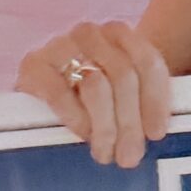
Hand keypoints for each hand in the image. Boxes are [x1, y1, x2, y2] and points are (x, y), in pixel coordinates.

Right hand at [16, 21, 173, 167]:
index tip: (157, 134)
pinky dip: (76, 118)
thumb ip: (142, 103)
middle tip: (130, 156)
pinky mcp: (33, 65)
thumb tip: (156, 134)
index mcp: (120, 34)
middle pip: (123, 76)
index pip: (147, 62)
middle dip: (129, 122)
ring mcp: (60, 45)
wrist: (48, 85)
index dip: (155, 101)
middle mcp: (91, 34)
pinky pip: (60, 94)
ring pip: (96, 85)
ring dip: (105, 126)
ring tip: (106, 153)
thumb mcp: (123, 94)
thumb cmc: (96, 94)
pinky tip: (84, 135)